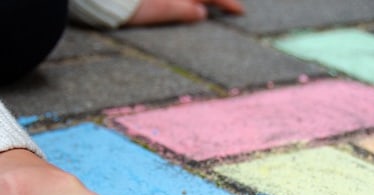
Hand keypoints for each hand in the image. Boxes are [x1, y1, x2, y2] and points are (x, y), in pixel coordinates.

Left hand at [127, 0, 243, 25]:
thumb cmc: (132, 6)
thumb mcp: (160, 11)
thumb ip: (183, 11)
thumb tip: (203, 13)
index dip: (229, 3)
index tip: (240, 13)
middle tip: (230, 6)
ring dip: (205, 1)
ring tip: (211, 6)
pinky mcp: (164, 2)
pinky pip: (184, 2)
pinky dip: (191, 3)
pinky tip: (191, 7)